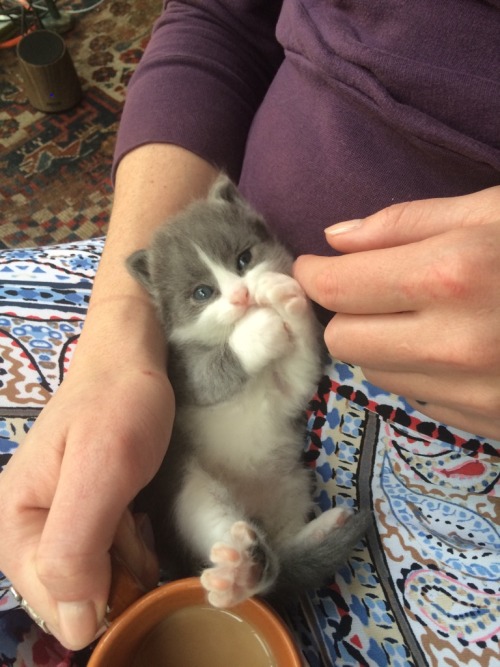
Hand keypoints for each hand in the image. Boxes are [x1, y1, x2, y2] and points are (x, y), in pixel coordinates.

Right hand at [0, 300, 174, 648]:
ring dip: (127, 554)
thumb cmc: (118, 405)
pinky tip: (133, 509)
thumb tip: (75, 629)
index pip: (55, 604)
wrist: (129, 360)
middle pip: (76, 595)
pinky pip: (107, 557)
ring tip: (132, 506)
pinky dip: (129, 542)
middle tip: (130, 515)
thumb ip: (77, 544)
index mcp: (13, 523)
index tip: (127, 541)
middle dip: (116, 567)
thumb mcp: (102, 467)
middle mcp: (25, 531)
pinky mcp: (80, 515)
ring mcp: (53, 523)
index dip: (103, 590)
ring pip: (97, 579)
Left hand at [294, 186, 499, 439]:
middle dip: (347, 311)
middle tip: (374, 289)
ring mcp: (474, 393)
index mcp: (452, 273)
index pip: (335, 287)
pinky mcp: (488, 424)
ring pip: (376, 372)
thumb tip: (336, 236)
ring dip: (383, 342)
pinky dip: (420, 371)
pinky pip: (418, 397)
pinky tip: (458, 348)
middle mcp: (453, 343)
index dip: (315, 274)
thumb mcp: (498, 210)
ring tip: (426, 315)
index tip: (316, 265)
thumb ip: (408, 222)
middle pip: (344, 339)